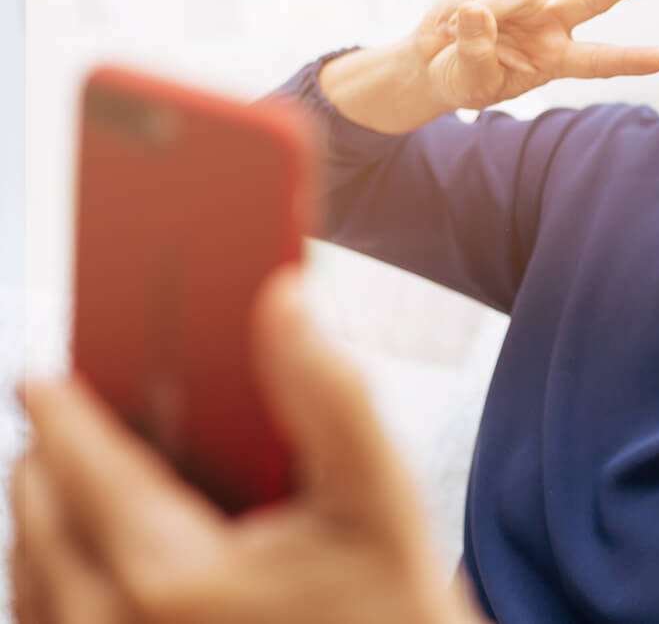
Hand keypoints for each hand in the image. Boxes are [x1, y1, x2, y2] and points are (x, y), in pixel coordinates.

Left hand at [8, 272, 484, 623]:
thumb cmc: (390, 608)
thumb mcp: (380, 496)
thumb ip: (330, 393)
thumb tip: (285, 300)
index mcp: (171, 573)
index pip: (81, 467)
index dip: (59, 408)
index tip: (41, 374)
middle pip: (40, 514)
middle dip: (54, 454)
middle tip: (76, 411)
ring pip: (31, 574)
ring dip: (46, 516)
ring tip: (76, 471)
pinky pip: (48, 618)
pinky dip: (52, 576)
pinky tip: (90, 548)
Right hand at [409, 0, 658, 110]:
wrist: (433, 60)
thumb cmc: (461, 79)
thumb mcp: (471, 82)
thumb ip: (476, 54)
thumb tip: (476, 11)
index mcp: (556, 59)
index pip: (598, 61)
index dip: (629, 59)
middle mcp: (551, 23)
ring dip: (486, 11)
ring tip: (453, 33)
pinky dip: (458, 6)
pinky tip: (449, 22)